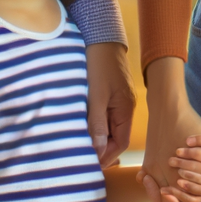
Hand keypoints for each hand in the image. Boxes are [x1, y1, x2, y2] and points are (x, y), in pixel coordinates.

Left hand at [85, 42, 135, 165]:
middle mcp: (123, 108)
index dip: (106, 156)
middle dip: (98, 149)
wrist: (99, 36)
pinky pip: (99, 115)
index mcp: (125, 110)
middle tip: (79, 158)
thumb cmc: (99, 64)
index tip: (89, 165)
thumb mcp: (96, 96)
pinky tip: (76, 126)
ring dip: (93, 136)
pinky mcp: (105, 94)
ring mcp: (115, 100)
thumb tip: (97, 151)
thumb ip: (97, 124)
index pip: (120, 143)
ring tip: (74, 145)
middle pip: (113, 137)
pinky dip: (90, 124)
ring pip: (105, 126)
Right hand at [141, 58, 200, 201]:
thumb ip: (150, 181)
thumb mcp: (152, 164)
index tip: (164, 191)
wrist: (168, 114)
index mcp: (189, 183)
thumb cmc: (160, 142)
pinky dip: (199, 144)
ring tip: (176, 154)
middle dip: (181, 188)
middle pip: (200, 196)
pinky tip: (188, 140)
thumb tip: (146, 186)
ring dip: (189, 165)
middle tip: (169, 174)